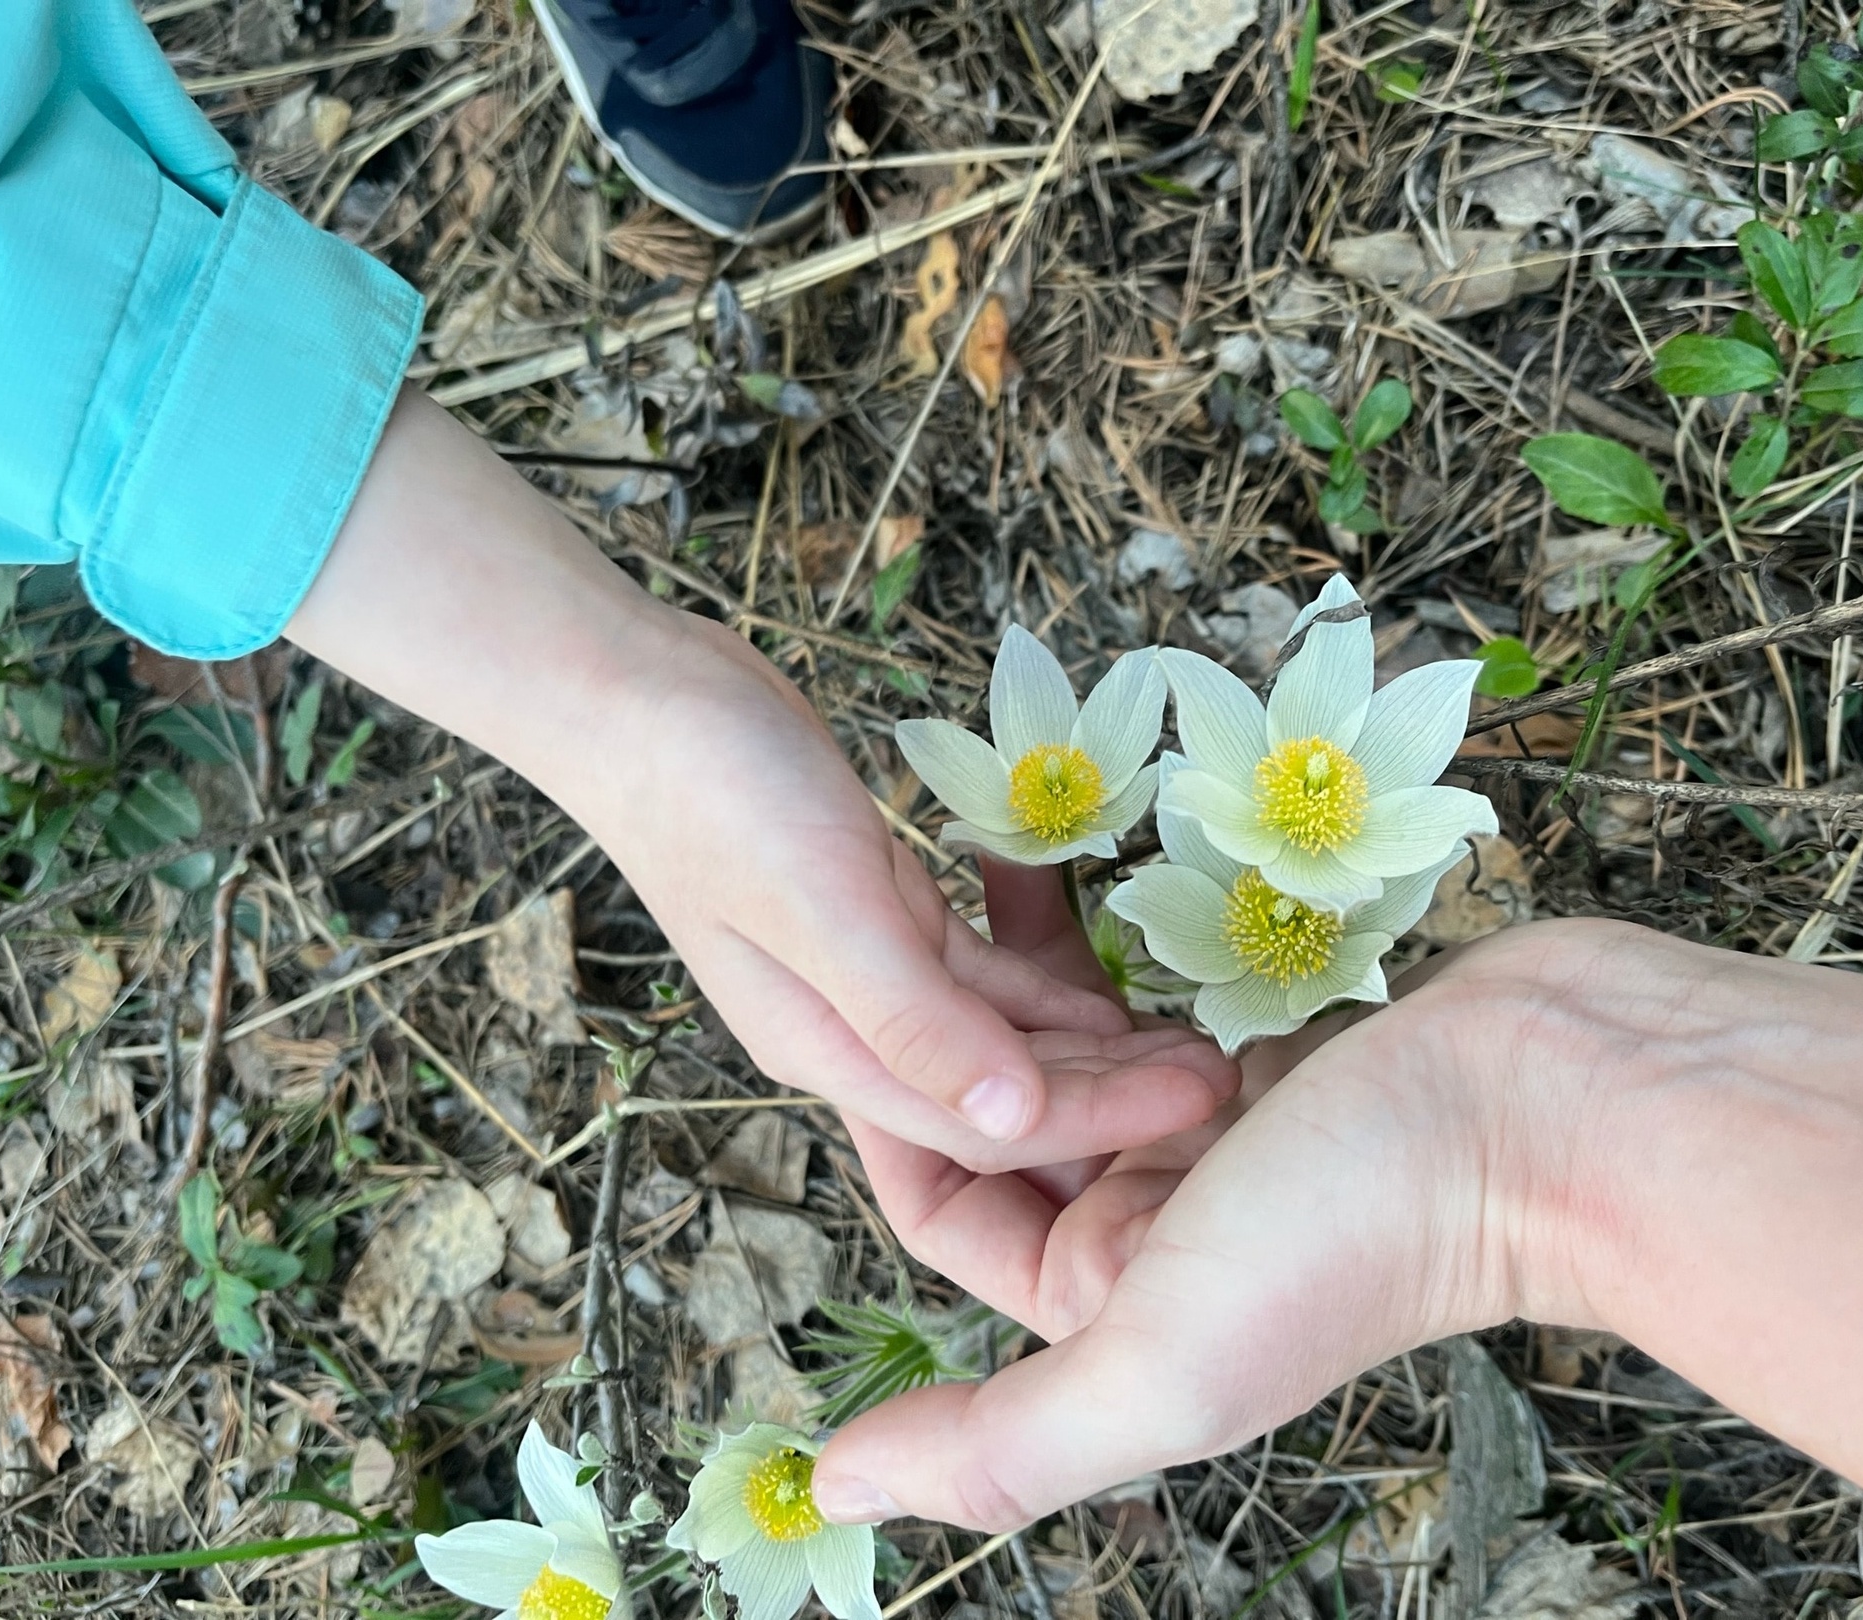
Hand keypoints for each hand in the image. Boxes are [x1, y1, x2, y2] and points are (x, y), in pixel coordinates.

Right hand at [599, 635, 1238, 1170]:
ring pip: (997, 1033)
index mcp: (830, 1050)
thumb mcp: (823, 906)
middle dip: (1110, 1093)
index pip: (985, 1122)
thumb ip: (912, 1017)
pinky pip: (978, 968)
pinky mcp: (877, 907)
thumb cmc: (715, 794)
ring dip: (1089, 1042)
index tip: (1205, 1096)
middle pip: (1000, 1089)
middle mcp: (849, 1029)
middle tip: (1225, 1075)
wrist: (636, 693)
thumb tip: (1015, 1118)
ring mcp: (861, 971)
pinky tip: (1109, 984)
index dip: (1099, 1116)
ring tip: (1191, 1036)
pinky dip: (1041, 981)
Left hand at [813, 922, 1862, 1619]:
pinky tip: (1084, 880)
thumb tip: (832, 1492)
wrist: (1550, 1106)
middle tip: (929, 908)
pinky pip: (1159, 1004)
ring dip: (1033, 982)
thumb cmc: (1351, 1235)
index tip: (865, 1007)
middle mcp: (1160, 1232)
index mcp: (1113, 1309)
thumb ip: (998, 1444)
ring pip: (1080, 1056)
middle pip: (1014, 1128)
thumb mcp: (1158, 1366)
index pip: (953, 1215)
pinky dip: (1118, 954)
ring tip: (989, 876)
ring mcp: (1222, 1137)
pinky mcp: (1278, 1056)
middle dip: (968, 1033)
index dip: (897, 1125)